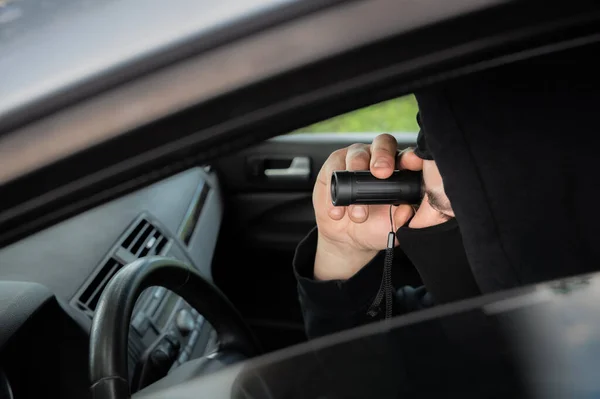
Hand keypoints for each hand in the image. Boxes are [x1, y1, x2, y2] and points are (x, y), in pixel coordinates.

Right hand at [313, 134, 422, 279]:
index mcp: (399, 168)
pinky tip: (337, 212)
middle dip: (382, 157)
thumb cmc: (375, 226)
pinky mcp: (333, 165)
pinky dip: (334, 191)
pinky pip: (333, 169)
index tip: (410, 164)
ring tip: (357, 214)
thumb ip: (404, 218)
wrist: (347, 236)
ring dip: (355, 182)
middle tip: (381, 173)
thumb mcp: (394, 226)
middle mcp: (378, 157)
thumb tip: (407, 209)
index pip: (407, 153)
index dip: (409, 156)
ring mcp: (355, 158)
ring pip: (356, 156)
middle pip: (382, 143)